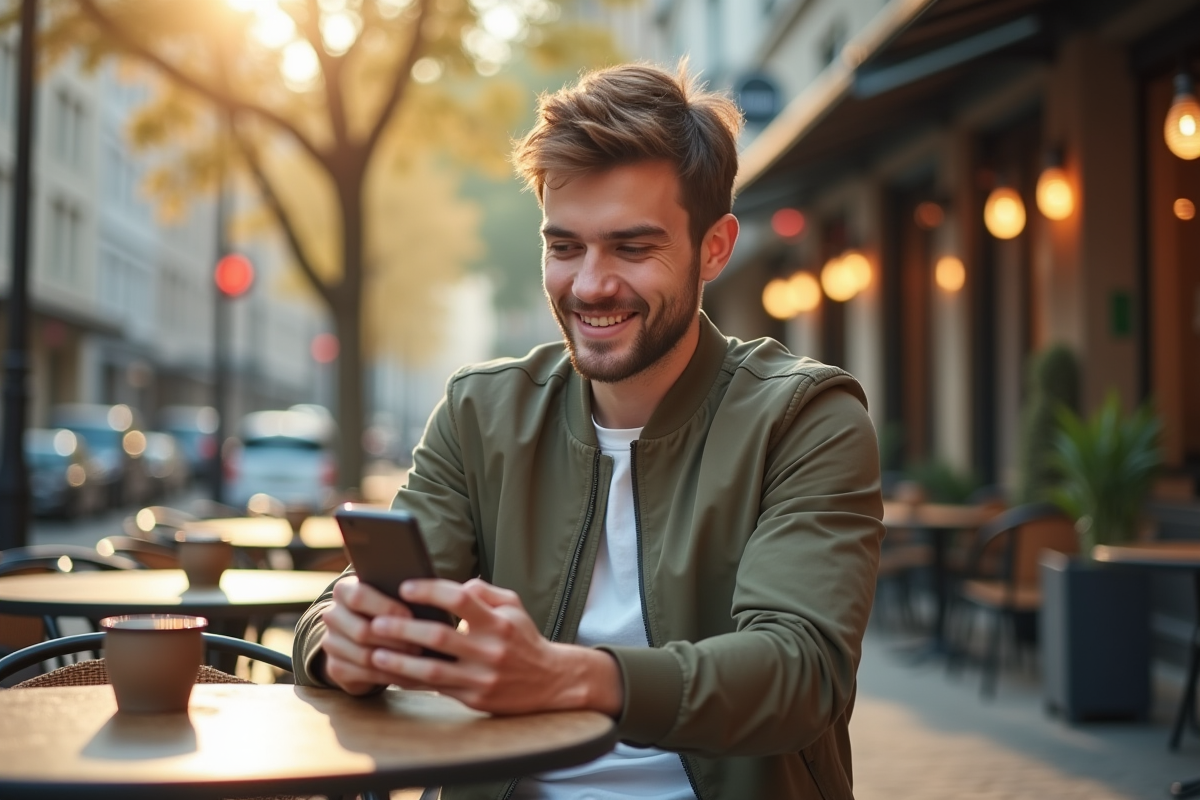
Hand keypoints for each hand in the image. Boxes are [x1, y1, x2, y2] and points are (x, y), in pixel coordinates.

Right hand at [318, 575, 418, 695]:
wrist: (363, 638)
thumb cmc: (386, 610)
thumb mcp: (390, 596)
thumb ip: (400, 594)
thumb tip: (432, 598)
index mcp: (344, 590)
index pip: (359, 597)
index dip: (386, 608)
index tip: (410, 617)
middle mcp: (332, 615)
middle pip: (362, 631)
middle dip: (395, 640)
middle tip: (420, 645)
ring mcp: (331, 643)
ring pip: (364, 655)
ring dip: (395, 660)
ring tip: (419, 661)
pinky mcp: (335, 668)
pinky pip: (364, 674)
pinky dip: (390, 676)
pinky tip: (410, 675)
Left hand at [367, 578, 623, 715]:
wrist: (550, 681)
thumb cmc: (523, 637)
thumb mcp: (513, 605)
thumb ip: (484, 591)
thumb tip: (456, 585)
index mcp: (498, 622)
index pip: (460, 599)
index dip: (430, 591)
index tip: (405, 586)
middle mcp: (490, 650)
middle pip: (440, 637)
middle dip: (404, 629)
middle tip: (377, 622)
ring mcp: (482, 678)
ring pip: (434, 671)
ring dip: (401, 662)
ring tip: (375, 654)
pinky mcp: (475, 699)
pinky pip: (437, 690)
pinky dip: (413, 682)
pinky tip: (392, 674)